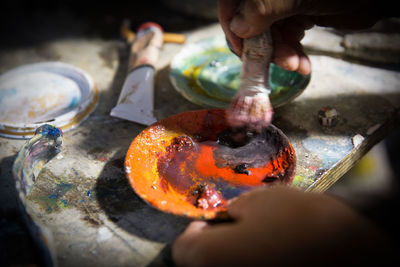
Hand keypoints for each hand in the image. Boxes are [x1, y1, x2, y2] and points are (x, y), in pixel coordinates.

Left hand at [173, 185, 389, 265]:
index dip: (199, 226)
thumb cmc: (303, 223)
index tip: (216, 217)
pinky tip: (274, 253)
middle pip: (203, 262)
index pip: (184, 247)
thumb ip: (234, 208)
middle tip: (239, 226)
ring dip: (234, 254)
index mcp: (211, 258)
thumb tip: (228, 215)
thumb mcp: (262, 200)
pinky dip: (253, 262)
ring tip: (260, 239)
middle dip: (216, 241)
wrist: (355, 254)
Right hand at [218, 0, 384, 75]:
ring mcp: (282, 5)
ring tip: (297, 66)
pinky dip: (293, 54)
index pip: (232, 4)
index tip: (243, 52)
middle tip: (280, 63)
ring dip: (282, 56)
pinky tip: (302, 65)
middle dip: (266, 48)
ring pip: (270, 36)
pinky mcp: (297, 15)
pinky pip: (286, 39)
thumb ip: (261, 8)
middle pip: (251, 24)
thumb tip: (237, 28)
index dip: (233, 28)